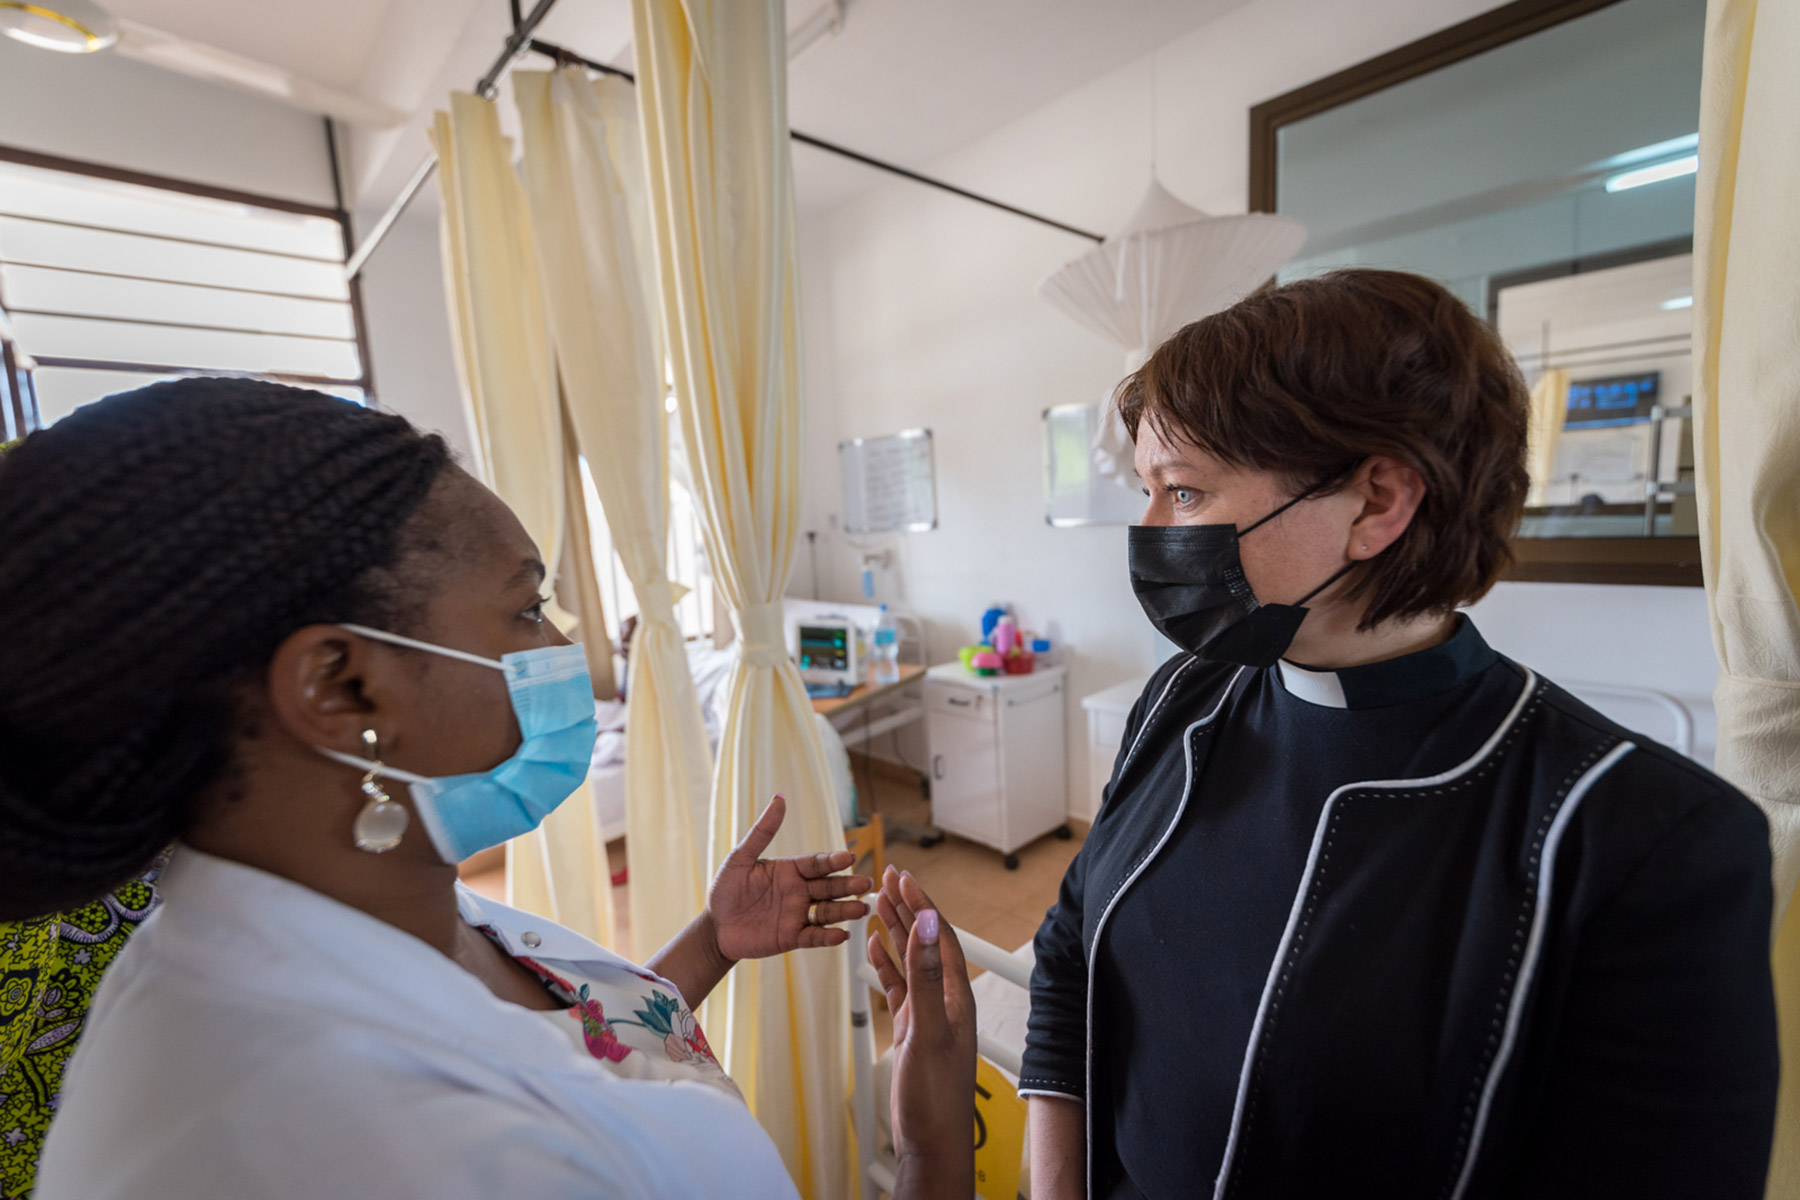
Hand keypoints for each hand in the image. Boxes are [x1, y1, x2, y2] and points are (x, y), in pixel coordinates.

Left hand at [707, 795, 871, 962]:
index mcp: (790, 870)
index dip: (833, 861)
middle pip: (829, 887)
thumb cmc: (726, 889)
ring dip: (845, 911)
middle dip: (848, 886)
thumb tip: (779, 799)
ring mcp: (797, 915)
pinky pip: (813, 936)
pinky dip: (828, 937)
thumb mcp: (741, 858)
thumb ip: (763, 832)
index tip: (849, 858)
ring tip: (861, 910)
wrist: (715, 926)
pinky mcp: (791, 937)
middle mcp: (799, 891)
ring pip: (827, 912)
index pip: (817, 863)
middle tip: (866, 884)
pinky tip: (841, 935)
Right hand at [868, 866, 976, 1195]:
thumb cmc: (937, 1096)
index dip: (922, 903)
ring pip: (911, 960)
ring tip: (880, 900)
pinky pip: (899, 986)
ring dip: (897, 929)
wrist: (933, 1142)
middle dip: (909, 907)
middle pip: (926, 941)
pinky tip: (876, 948)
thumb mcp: (928, 1030)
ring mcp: (928, 1014)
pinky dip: (887, 964)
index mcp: (956, 995)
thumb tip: (931, 924)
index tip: (902, 876)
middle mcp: (946, 999)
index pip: (939, 936)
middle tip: (888, 876)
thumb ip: (927, 976)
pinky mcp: (912, 1030)